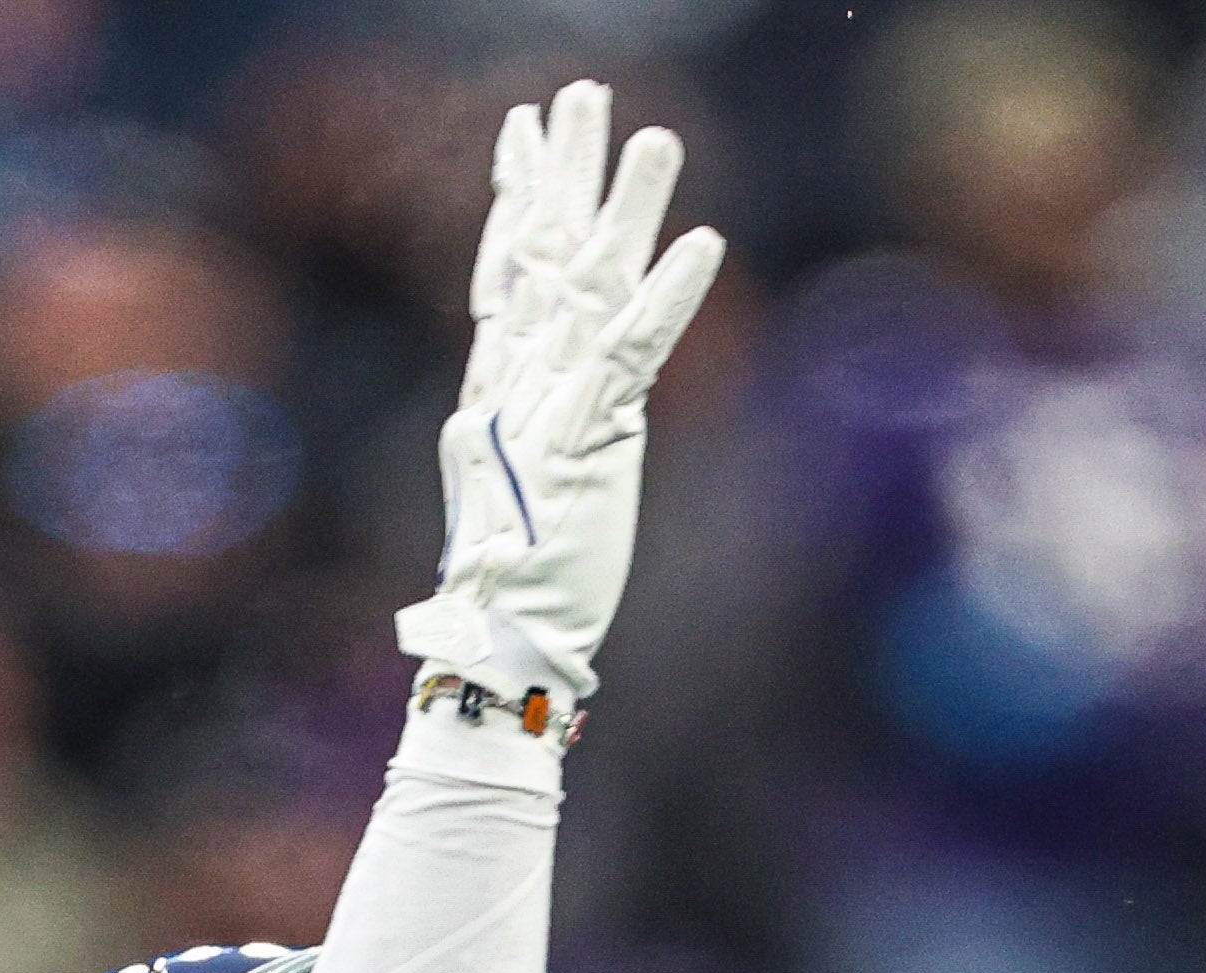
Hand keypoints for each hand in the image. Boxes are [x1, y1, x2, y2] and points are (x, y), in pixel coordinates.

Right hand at [397, 82, 722, 711]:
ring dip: (626, 208)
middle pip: (544, 252)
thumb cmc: (522, 584)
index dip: (517, 197)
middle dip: (565, 170)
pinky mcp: (590, 438)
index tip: (521, 130)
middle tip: (582, 94)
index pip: (508, 269)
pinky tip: (703, 243)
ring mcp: (551, 404)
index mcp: (502, 387)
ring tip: (656, 136)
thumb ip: (536, 427)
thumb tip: (518, 404)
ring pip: (591, 283)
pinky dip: (669, 296)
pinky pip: (635, 351)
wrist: (506, 645)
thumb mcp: (528, 486)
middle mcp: (518, 381)